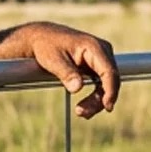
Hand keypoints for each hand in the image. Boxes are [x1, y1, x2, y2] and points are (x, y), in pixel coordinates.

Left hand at [0, 22, 119, 118]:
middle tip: (82, 113)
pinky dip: (94, 97)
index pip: (109, 71)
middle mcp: (102, 52)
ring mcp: (101, 59)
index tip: (107, 106)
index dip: (110, 90)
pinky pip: (100, 85)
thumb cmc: (46, 45)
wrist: (40, 38)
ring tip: (81, 112)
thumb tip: (77, 88)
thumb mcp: (52, 59)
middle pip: (110, 80)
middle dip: (100, 100)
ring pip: (106, 85)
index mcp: (94, 47)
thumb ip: (66, 73)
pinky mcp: (96, 66)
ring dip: (97, 101)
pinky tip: (83, 108)